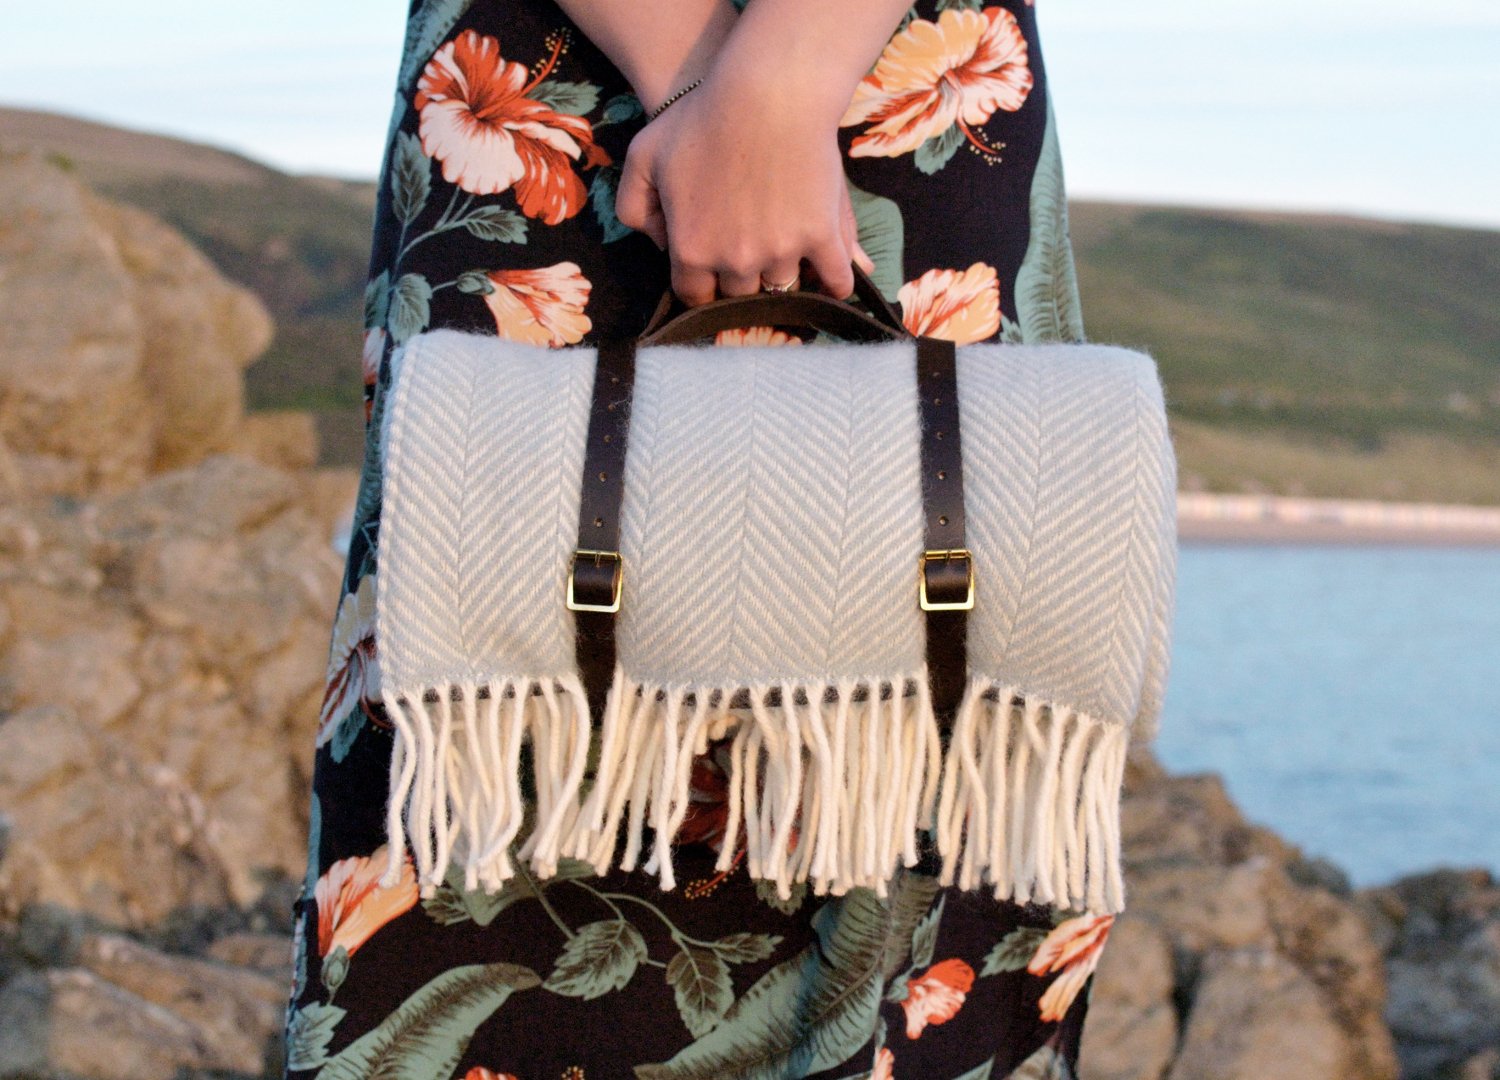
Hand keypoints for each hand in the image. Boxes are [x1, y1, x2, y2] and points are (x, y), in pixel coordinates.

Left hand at [615, 67, 873, 306]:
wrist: (767, 93)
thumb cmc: (701, 118)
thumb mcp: (644, 156)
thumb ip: (634, 206)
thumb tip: (659, 244)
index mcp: (691, 250)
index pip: (695, 295)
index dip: (702, 286)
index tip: (711, 277)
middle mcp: (736, 262)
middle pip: (740, 292)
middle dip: (741, 279)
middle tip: (748, 257)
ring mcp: (781, 252)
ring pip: (783, 285)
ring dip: (784, 275)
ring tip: (787, 260)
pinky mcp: (821, 237)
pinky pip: (834, 277)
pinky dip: (836, 286)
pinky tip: (835, 287)